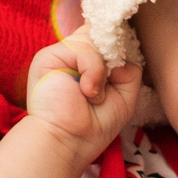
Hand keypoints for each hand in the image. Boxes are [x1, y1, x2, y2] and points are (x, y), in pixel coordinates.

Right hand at [0, 33, 145, 177]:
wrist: (69, 143)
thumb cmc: (94, 126)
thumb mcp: (125, 96)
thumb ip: (129, 69)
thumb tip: (117, 53)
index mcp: (89, 64)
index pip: (107, 38)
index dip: (118, 45)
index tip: (120, 67)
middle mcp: (74, 57)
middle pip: (102, 34)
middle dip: (112, 58)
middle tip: (108, 84)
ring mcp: (61, 55)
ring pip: (95, 39)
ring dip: (102, 69)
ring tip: (93, 94)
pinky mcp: (48, 56)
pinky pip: (83, 48)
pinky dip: (93, 71)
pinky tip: (87, 92)